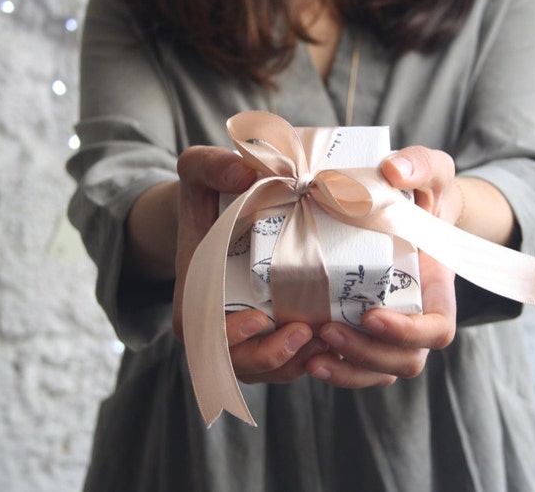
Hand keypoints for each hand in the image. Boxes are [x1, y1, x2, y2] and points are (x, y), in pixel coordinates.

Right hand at [173, 146, 325, 383]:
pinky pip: (292, 363)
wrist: (219, 215)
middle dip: (274, 358)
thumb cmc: (208, 197)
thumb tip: (242, 171)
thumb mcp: (198, 170)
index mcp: (193, 299)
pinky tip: (340, 341)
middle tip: (308, 333)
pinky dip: (314, 359)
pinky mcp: (274, 338)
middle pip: (242, 364)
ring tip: (331, 339)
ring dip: (300, 362)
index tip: (259, 319)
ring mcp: (248, 339)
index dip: (230, 338)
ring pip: (272, 370)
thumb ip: (208, 165)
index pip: (204, 335)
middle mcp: (217, 329)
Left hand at [305, 146, 459, 386]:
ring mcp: (390, 329)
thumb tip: (393, 171)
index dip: (408, 332)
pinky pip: (355, 366)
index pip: (437, 330)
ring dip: (347, 369)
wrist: (401, 206)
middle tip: (328, 331)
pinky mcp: (362, 331)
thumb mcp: (429, 169)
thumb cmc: (421, 191)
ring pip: (378, 370)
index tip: (370, 315)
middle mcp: (416, 316)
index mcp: (437, 287)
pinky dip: (334, 369)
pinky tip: (304, 357)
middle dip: (367, 354)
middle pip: (405, 360)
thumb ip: (420, 164)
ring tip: (310, 356)